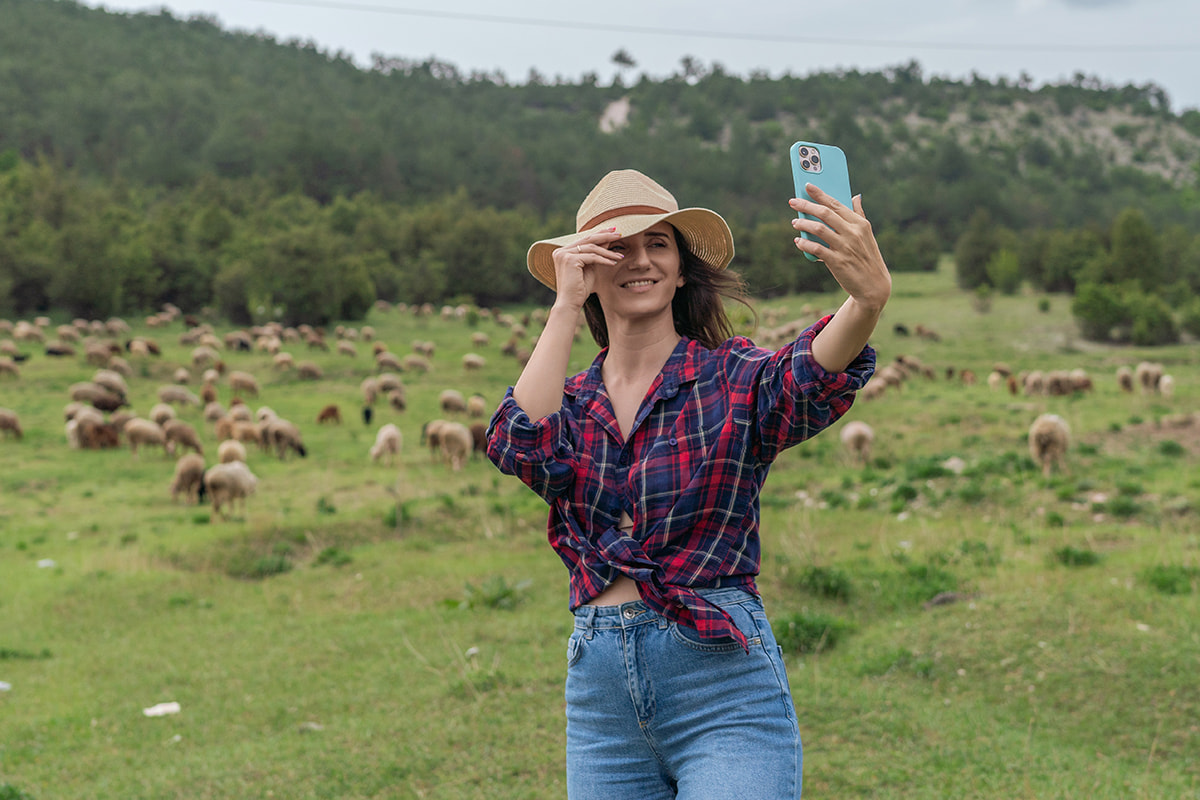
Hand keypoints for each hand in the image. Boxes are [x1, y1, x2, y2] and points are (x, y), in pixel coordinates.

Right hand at [550, 227, 623, 311]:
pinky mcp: (570, 260)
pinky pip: (592, 257)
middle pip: (587, 239)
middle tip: (619, 234)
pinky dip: (604, 260)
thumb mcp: (590, 267)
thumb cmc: (579, 289)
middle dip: (605, 235)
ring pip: (591, 247)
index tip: (613, 231)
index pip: (584, 239)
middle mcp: (561, 251)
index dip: (599, 234)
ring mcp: (564, 254)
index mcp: (563, 252)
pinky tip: (613, 263)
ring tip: (620, 256)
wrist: (570, 303)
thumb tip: (607, 240)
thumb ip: (595, 254)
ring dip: (608, 252)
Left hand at [790, 185, 890, 310]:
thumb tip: (856, 196)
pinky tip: (798, 241)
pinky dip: (805, 244)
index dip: (820, 194)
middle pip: (825, 214)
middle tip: (793, 202)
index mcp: (860, 224)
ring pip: (819, 229)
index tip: (807, 186)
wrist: (874, 286)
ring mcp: (845, 247)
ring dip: (803, 224)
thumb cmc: (867, 257)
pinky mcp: (837, 262)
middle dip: (806, 205)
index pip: (837, 204)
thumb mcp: (867, 234)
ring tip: (794, 222)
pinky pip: (816, 249)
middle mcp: (853, 233)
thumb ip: (859, 214)